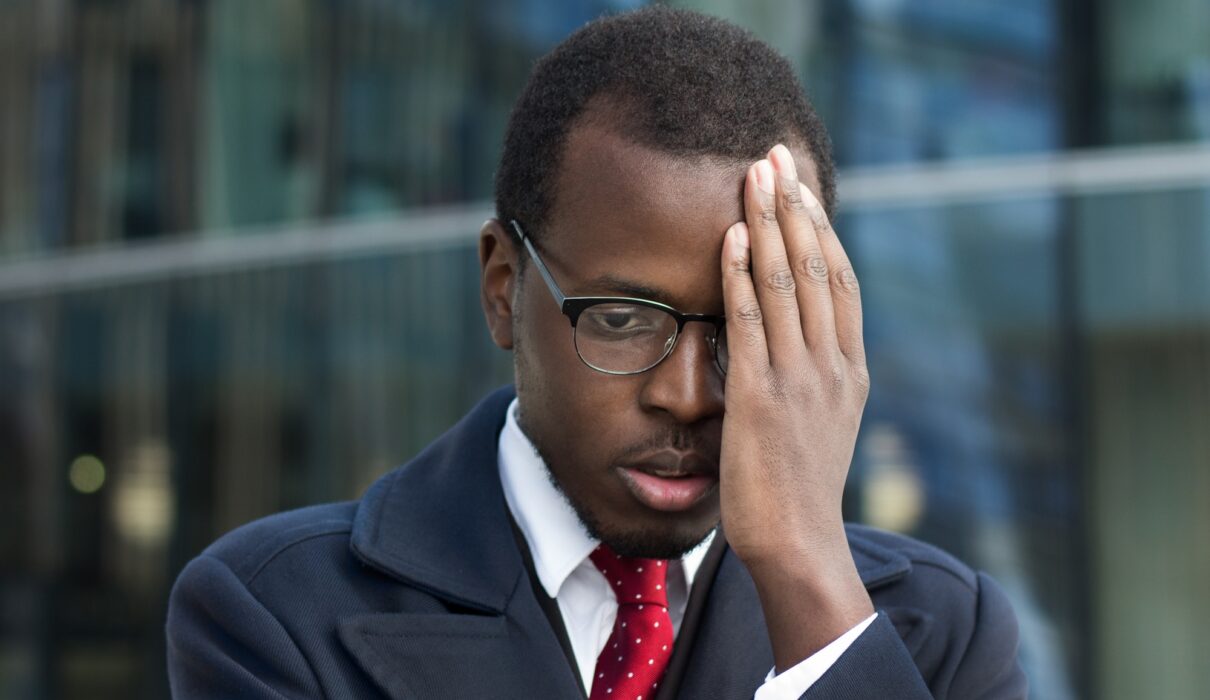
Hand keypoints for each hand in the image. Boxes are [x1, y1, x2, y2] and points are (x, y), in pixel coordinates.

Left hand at [719, 144, 873, 668]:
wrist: (799, 544)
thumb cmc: (798, 488)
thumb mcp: (820, 422)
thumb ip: (810, 375)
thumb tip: (786, 338)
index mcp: (848, 369)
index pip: (839, 281)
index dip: (820, 227)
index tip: (802, 185)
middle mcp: (831, 365)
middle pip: (816, 267)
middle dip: (795, 206)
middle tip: (776, 154)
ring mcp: (799, 379)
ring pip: (788, 284)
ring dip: (769, 224)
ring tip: (755, 175)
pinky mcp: (762, 398)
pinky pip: (751, 324)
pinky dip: (741, 276)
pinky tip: (729, 237)